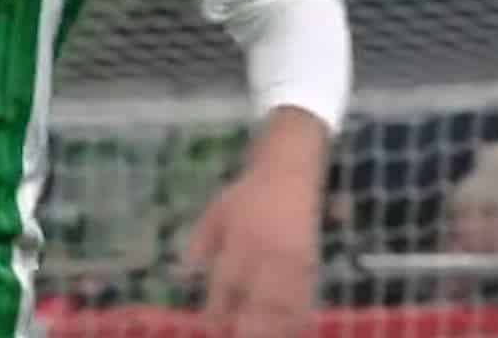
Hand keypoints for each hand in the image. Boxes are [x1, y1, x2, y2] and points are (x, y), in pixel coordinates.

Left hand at [184, 162, 319, 337]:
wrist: (289, 176)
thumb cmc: (247, 197)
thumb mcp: (215, 212)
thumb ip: (200, 242)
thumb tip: (185, 272)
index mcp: (241, 239)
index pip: (226, 283)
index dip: (217, 309)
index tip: (209, 325)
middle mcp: (269, 254)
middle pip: (259, 303)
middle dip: (245, 328)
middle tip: (234, 334)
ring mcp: (294, 263)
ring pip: (284, 308)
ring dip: (271, 329)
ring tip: (253, 332)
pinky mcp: (312, 267)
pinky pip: (305, 302)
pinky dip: (295, 320)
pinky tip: (286, 329)